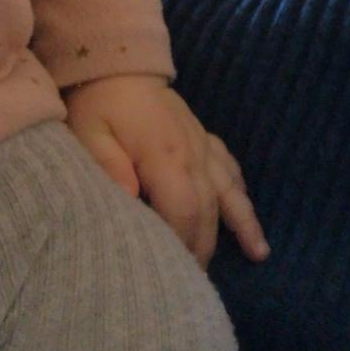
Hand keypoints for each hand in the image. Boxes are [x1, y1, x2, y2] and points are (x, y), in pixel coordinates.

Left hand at [65, 73, 268, 269]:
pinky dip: (241, 192)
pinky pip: (230, 168)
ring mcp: (203, 144)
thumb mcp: (90, 134)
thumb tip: (130, 203)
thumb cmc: (98, 105)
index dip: (182, 245)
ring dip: (243, 222)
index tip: (175, 276)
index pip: (183, 209)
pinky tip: (248, 214)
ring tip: (259, 254)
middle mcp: (193, 152)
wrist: (118, 65)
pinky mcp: (205, 139)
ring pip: (229, 189)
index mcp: (164, 154)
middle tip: (197, 284)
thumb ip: (109, 167)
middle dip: (205, 248)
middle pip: (208, 208)